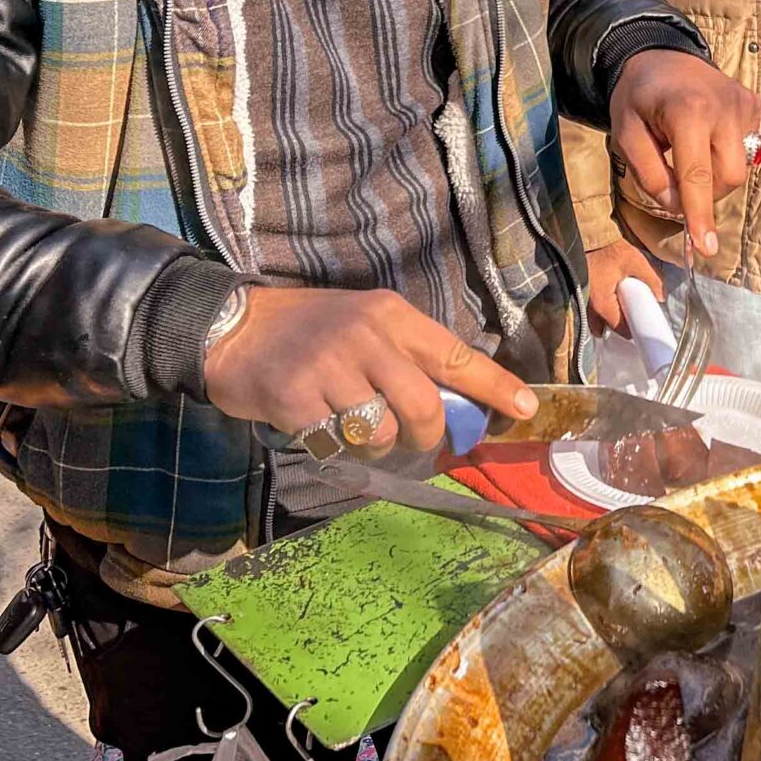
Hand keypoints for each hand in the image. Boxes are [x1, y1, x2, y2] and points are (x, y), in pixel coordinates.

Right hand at [202, 286, 536, 456]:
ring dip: (375, 443)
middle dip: (427, 435)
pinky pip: (336, 443)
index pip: (455, 355)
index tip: (526, 409)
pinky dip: (334, 444)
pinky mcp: (295, 399)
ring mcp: (328, 368)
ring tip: (353, 425)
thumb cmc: (311, 329)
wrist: (234, 328)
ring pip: (381, 432)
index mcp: (392, 316)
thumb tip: (461, 403)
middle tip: (415, 440)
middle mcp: (365, 337)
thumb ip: (409, 357)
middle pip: (424, 406)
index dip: (494, 385)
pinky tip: (317, 422)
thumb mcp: (367, 324)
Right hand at [584, 238, 665, 334]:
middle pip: (605, 326)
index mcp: (602, 303)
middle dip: (618, 325)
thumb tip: (661, 296)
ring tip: (621, 311)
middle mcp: (588, 305)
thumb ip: (651, 280)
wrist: (587, 233)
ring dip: (606, 319)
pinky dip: (597, 310)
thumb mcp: (636, 261)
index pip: (619, 328)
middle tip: (633, 318)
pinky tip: (608, 301)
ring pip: (594, 319)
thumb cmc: (609, 248)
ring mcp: (582, 298)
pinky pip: (588, 308)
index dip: (633, 330)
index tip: (642, 326)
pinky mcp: (579, 289)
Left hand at [609, 48, 760, 259]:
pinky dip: (725, 154)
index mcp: (688, 112)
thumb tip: (676, 204)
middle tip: (677, 183)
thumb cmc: (638, 97)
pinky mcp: (754, 105)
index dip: (700, 215)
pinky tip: (707, 136)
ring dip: (715, 175)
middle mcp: (725, 107)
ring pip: (740, 167)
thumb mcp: (626, 134)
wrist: (659, 54)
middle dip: (705, 194)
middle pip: (728, 178)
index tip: (705, 248)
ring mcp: (744, 105)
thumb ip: (648, 173)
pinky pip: (747, 147)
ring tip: (691, 154)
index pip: (697, 176)